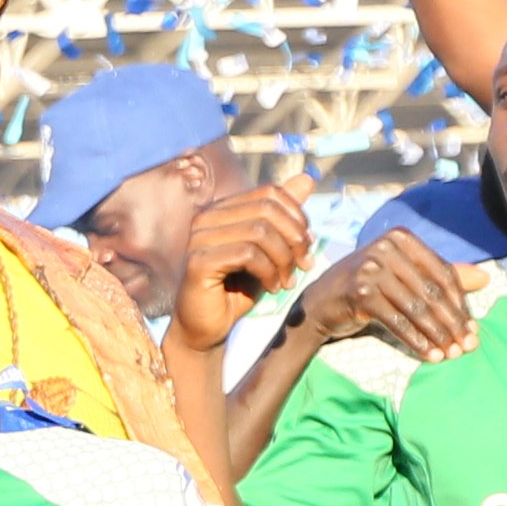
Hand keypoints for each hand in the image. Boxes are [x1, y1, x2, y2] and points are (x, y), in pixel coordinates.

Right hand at [169, 178, 317, 354]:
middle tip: (304, 265)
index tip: (307, 246)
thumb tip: (307, 179)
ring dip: (283, 260)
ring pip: (259, 232)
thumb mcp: (270, 250)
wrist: (207, 326)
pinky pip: (247, 255)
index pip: (269, 193)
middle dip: (294, 239)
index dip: (296, 216)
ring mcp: (199, 238)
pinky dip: (269, 272)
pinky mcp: (199, 262)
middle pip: (267, 209)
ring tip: (287, 281)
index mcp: (222, 209)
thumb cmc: (238, 288)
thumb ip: (284, 216)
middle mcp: (206, 217)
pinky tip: (272, 288)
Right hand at [290, 231, 476, 361]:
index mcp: (401, 239)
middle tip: (466, 347)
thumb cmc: (367, 289)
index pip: (442, 273)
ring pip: (416, 307)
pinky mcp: (359, 292)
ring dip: (436, 335)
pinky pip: (397, 320)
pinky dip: (415, 340)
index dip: (461, 304)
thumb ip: (441, 276)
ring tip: (449, 354)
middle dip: (452, 323)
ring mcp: (370, 268)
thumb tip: (486, 279)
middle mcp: (385, 248)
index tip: (472, 330)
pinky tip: (428, 355)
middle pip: (431, 291)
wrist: (319, 304)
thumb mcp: (404, 277)